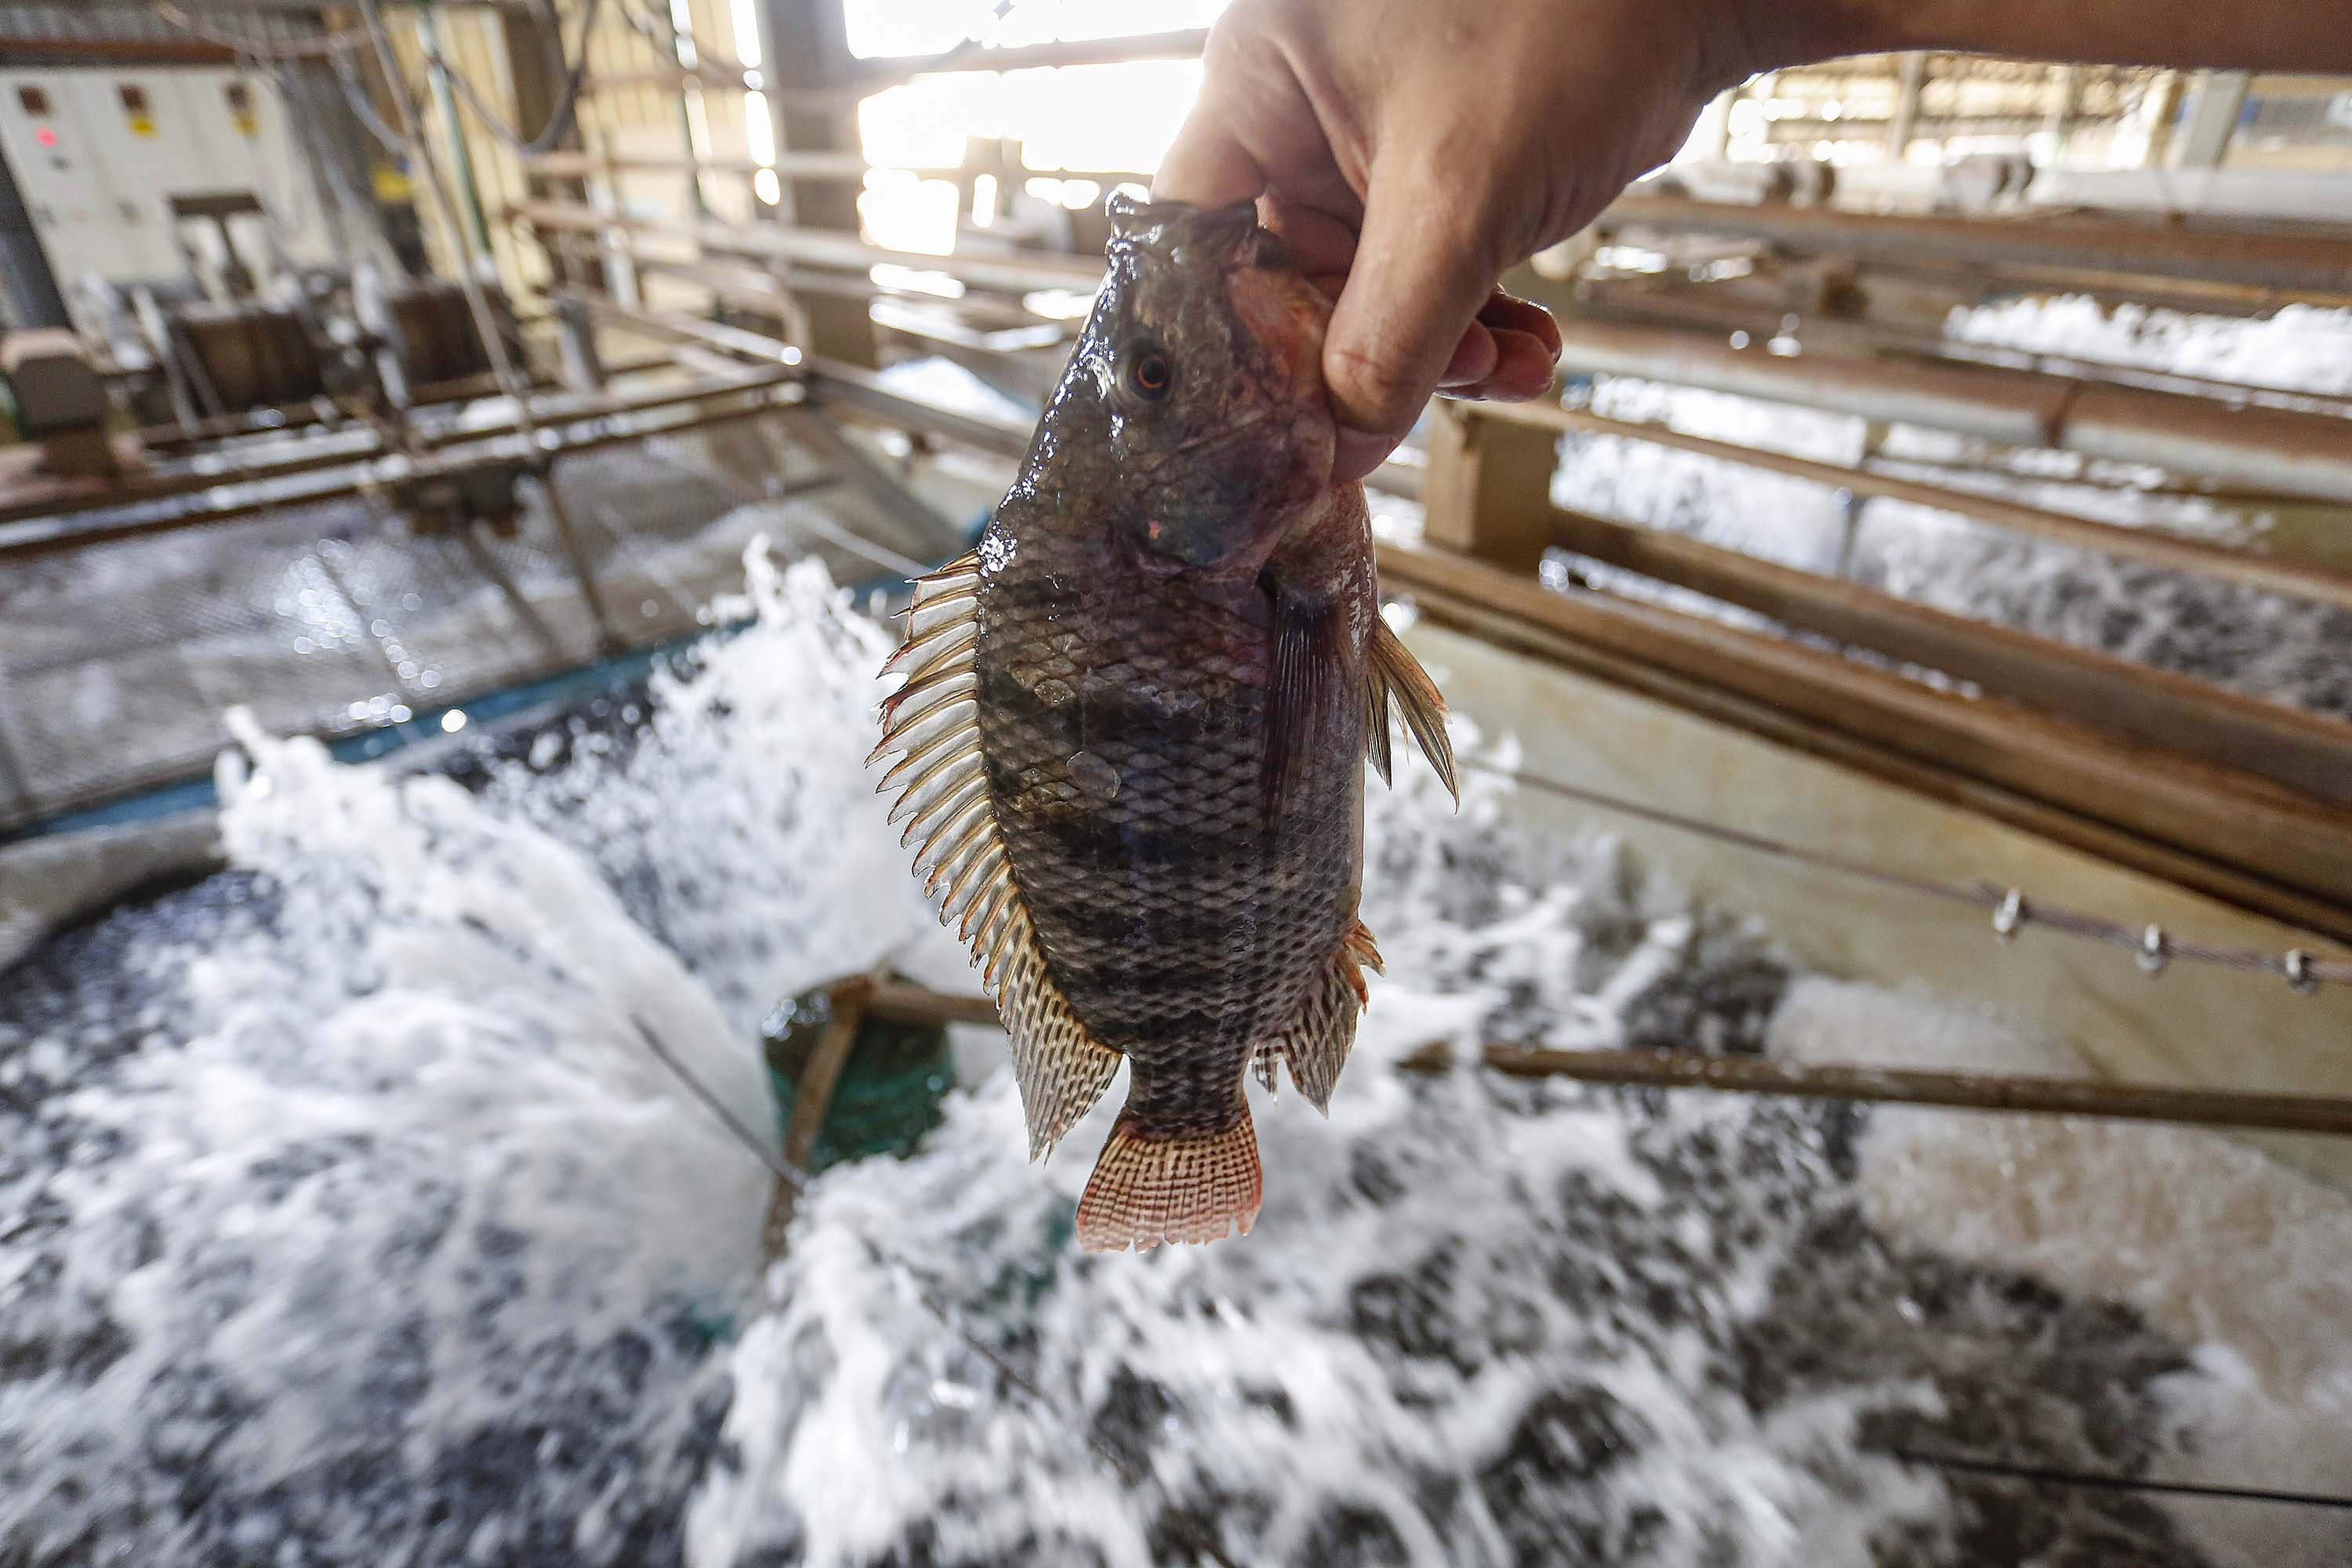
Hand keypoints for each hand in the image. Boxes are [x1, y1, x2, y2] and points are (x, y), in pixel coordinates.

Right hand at [1155, 0, 1758, 478]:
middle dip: (1367, 352)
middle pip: (1286, 280)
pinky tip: (1529, 349)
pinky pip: (1429, 268)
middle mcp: (1299, 104)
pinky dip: (1476, 319)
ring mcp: (1369, 136)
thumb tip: (1338, 454)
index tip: (1279, 418)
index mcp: (1260, 79)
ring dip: (1437, 349)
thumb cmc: (1570, 28)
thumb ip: (1385, 343)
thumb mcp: (1458, 203)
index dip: (1230, 340)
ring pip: (1369, 288)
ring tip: (1505, 370)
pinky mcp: (1439, 162)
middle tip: (1434, 388)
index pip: (1195, 239)